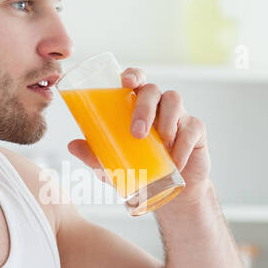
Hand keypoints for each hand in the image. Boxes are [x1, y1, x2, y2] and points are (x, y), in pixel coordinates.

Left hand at [67, 67, 210, 205]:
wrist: (170, 193)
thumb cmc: (140, 170)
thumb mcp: (114, 166)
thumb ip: (95, 155)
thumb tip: (72, 145)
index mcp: (137, 105)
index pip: (136, 81)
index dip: (133, 75)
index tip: (125, 83)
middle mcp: (159, 105)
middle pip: (154, 90)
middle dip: (144, 107)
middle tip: (136, 133)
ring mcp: (179, 116)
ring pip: (174, 101)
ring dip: (166, 120)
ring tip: (158, 143)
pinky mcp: (196, 132)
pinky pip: (192, 129)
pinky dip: (183, 145)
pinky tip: (175, 160)